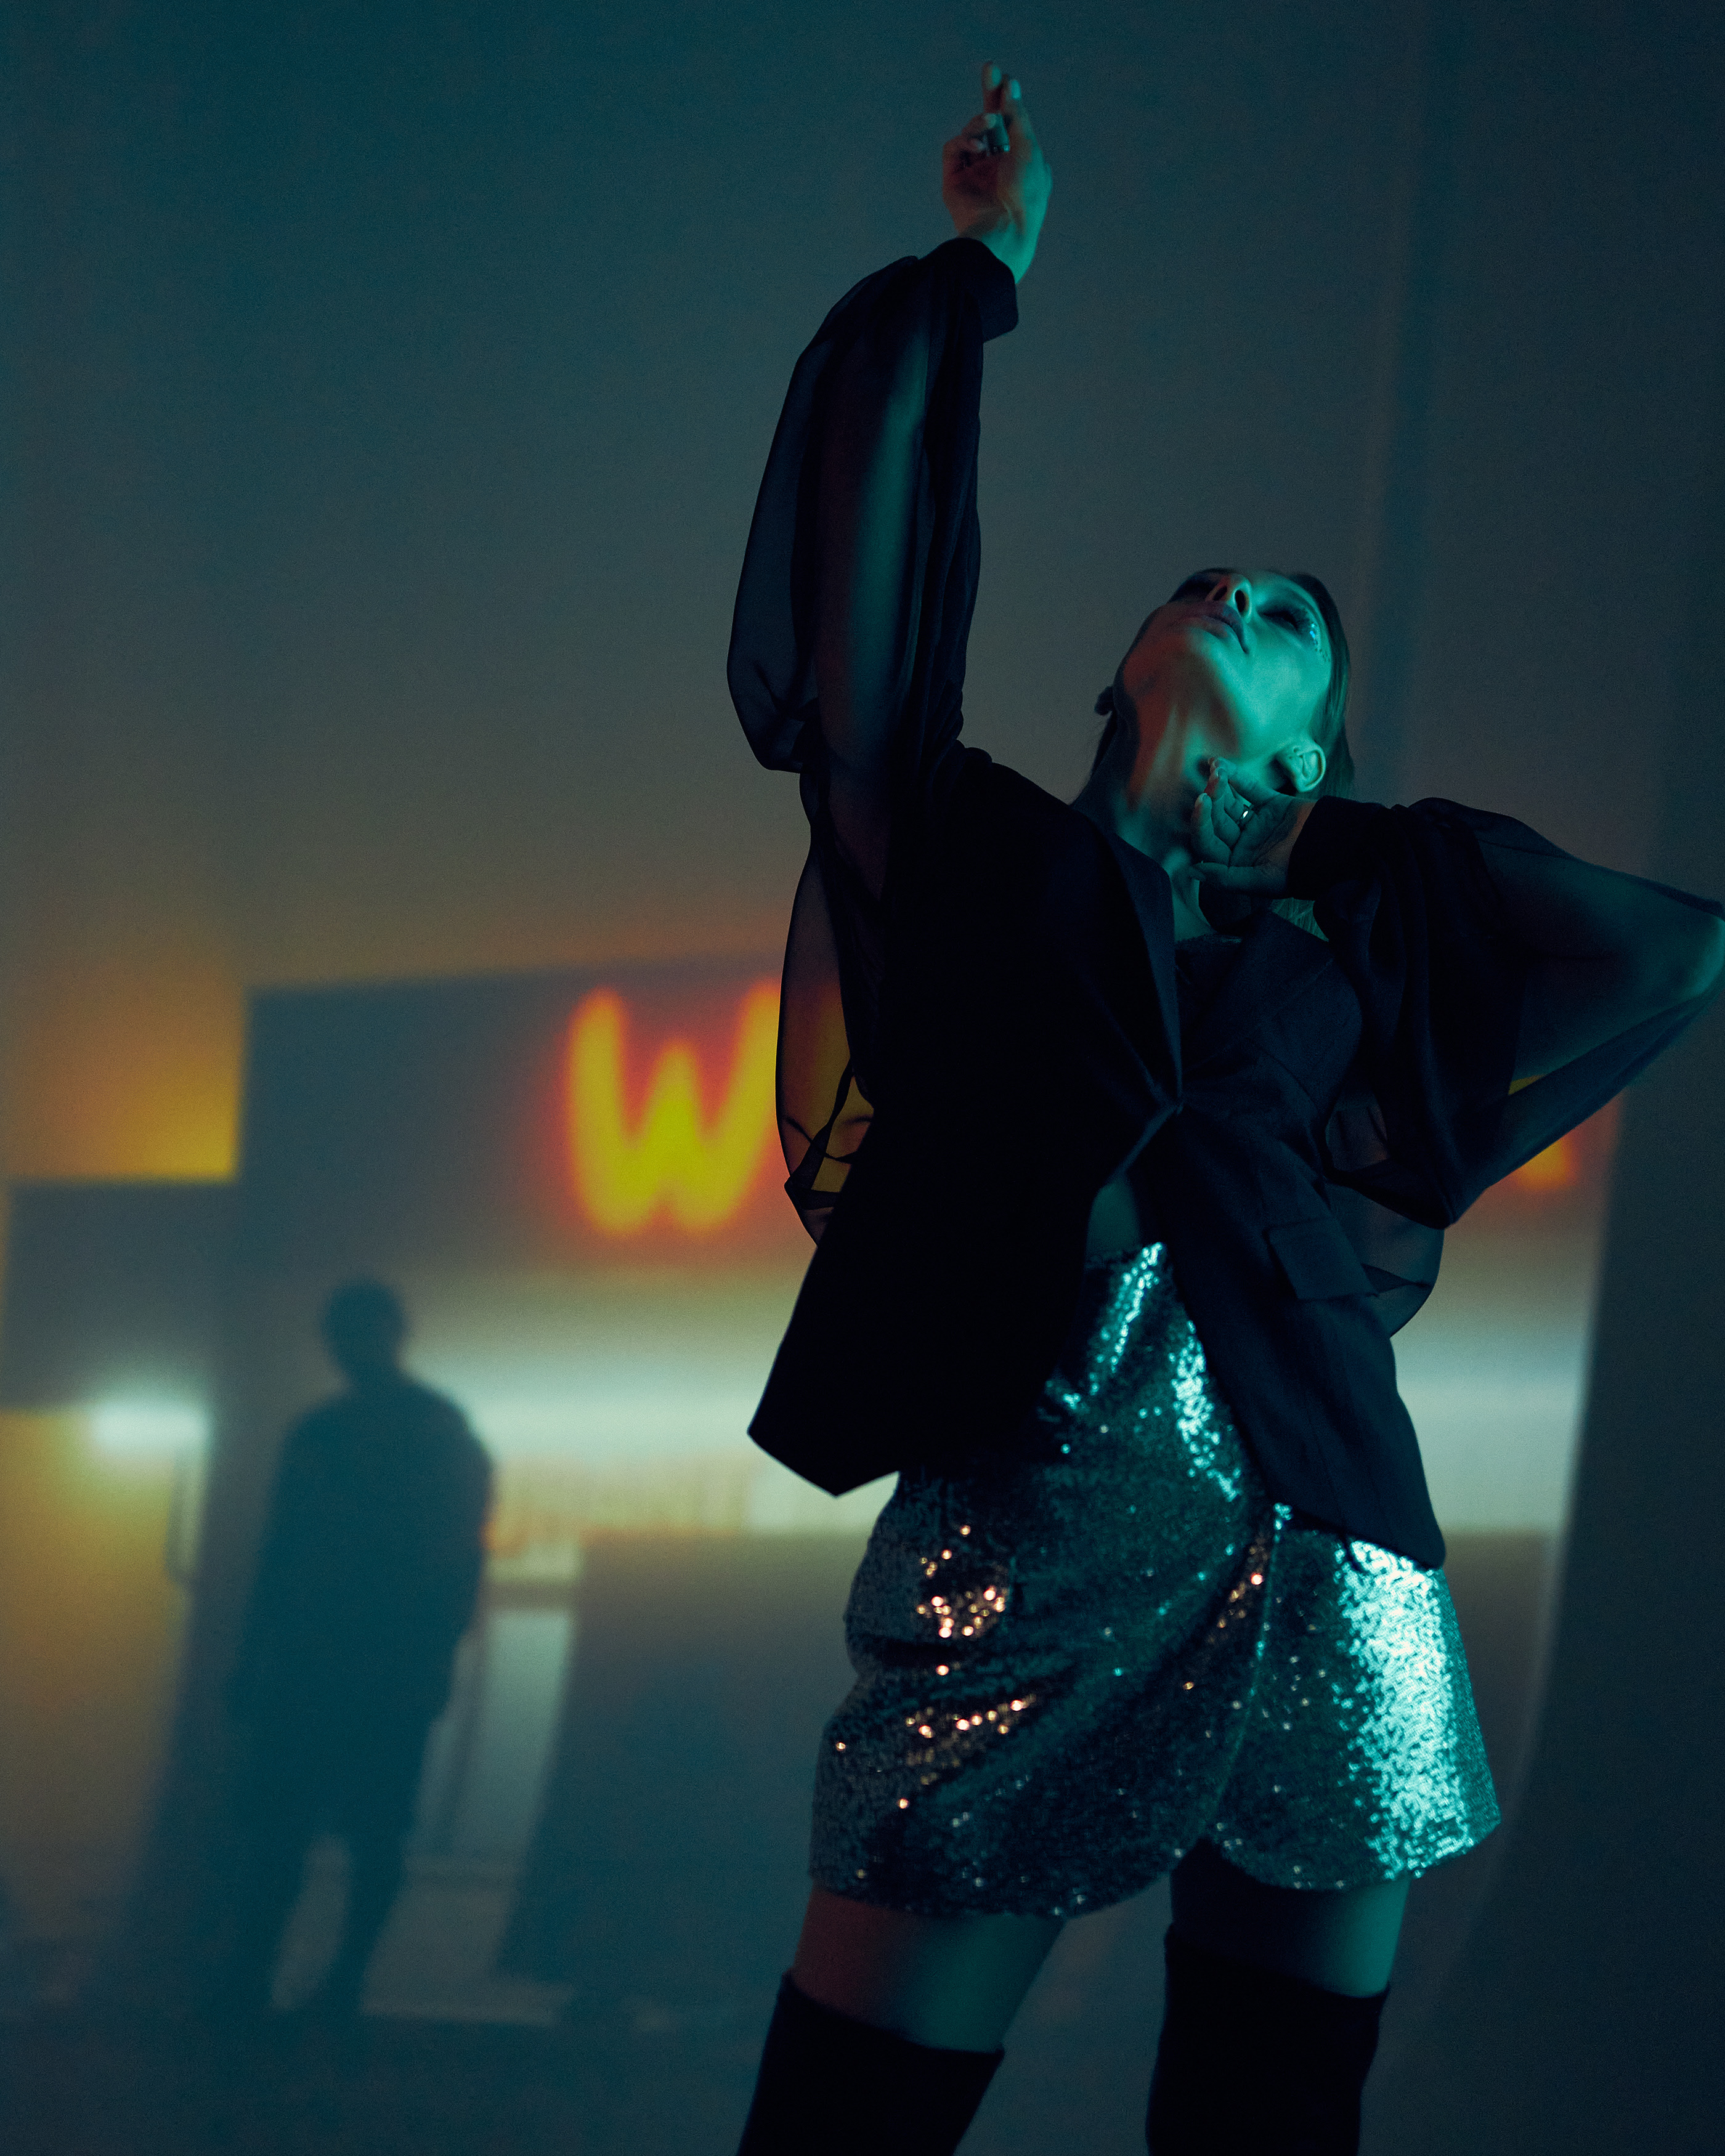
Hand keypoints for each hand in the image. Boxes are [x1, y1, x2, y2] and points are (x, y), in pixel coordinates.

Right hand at [942, 63, 1050, 282]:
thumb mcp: (1028, 147)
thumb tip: (1010, 85)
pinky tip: (977, 149)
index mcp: (1020, 160)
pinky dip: (964, 142)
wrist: (1003, 230)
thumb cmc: (1025, 194)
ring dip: (979, 122)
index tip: (1006, 77)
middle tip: (990, 67)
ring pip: (971, 132)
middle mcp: (997, 165)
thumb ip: (1017, 115)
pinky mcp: (954, 181)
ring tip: (990, 124)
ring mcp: (974, 173)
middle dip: (990, 95)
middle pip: (990, 121)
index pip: (1011, 122)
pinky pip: (953, 149)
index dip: (1007, 99)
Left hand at [1189, 759, 1314, 900]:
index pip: (1208, 844)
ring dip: (1221, 788)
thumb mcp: (1261, 881)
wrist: (1336, 850)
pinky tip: (1221, 764)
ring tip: (1217, 772)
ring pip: (1230, 804)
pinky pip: (1250, 790)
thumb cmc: (1299, 872)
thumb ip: (1226, 878)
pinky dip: (1237, 778)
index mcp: (1235, 863)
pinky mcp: (1271, 805)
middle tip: (1211, 785)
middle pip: (1217, 821)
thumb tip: (1192, 871)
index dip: (1201, 824)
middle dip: (1212, 802)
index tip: (1202, 803)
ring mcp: (1256, 823)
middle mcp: (1242, 843)